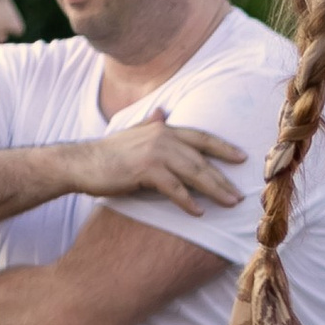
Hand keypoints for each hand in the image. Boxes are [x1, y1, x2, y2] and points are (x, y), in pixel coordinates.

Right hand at [71, 115, 245, 213]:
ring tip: (230, 203)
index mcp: (163, 128)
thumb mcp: (133, 133)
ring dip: (214, 190)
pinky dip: (188, 201)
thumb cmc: (108, 153)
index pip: (201, 137)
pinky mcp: (146, 170)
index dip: (223, 147)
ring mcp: (155, 153)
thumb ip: (150, 124)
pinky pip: (174, 188)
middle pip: (202, 159)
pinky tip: (199, 212)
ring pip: (194, 173)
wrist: (81, 163)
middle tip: (240, 194)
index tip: (242, 158)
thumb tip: (162, 111)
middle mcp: (163, 137)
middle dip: (223, 177)